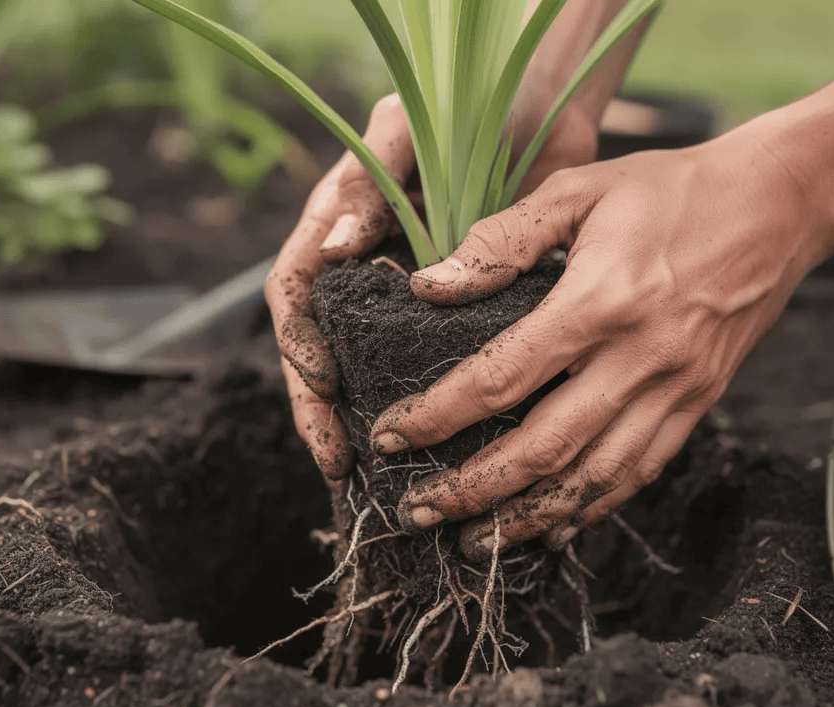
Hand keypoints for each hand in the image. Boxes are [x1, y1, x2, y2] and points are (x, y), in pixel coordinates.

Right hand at [265, 93, 600, 482]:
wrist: (537, 109)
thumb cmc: (460, 106)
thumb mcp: (405, 130)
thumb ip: (366, 183)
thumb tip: (336, 250)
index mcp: (338, 227)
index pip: (296, 295)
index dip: (299, 344)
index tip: (323, 382)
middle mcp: (364, 268)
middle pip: (320, 349)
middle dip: (321, 409)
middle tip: (338, 460)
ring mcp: (406, 295)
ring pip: (369, 367)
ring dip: (364, 419)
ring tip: (374, 473)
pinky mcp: (454, 313)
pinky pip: (430, 366)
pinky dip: (429, 406)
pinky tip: (442, 446)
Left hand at [367, 135, 831, 556]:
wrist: (780, 202)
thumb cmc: (670, 187)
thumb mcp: (580, 187)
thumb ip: (501, 239)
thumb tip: (429, 288)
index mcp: (600, 301)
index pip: (501, 379)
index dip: (439, 417)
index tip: (391, 439)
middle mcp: (639, 358)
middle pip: (542, 449)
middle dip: (472, 490)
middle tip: (416, 511)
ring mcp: (676, 389)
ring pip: (592, 478)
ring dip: (527, 518)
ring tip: (474, 542)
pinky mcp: (699, 404)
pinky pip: (639, 472)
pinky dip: (591, 508)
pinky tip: (551, 526)